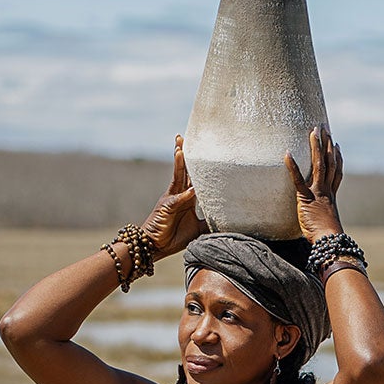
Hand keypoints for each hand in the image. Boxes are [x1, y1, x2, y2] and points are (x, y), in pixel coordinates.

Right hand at [142, 136, 201, 257]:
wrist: (155, 245)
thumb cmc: (175, 236)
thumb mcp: (199, 229)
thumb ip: (210, 221)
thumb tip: (228, 221)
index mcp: (185, 197)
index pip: (192, 177)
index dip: (197, 165)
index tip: (201, 151)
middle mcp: (178, 194)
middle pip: (182, 170)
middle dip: (184, 154)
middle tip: (184, 137)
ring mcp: (171, 199)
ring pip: (176, 178)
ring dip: (179, 164)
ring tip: (180, 149)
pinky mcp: (166, 208)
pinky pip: (177, 199)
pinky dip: (184, 195)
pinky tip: (191, 189)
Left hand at [285, 126, 343, 240]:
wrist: (330, 240)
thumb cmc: (327, 237)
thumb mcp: (326, 223)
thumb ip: (322, 216)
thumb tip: (319, 220)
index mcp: (331, 195)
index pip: (336, 172)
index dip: (337, 157)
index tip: (336, 145)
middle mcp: (326, 190)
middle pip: (329, 162)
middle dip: (327, 144)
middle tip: (325, 128)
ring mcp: (318, 192)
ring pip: (319, 164)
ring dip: (316, 146)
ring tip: (313, 131)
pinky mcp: (306, 198)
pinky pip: (298, 179)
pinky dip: (293, 166)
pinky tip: (287, 154)